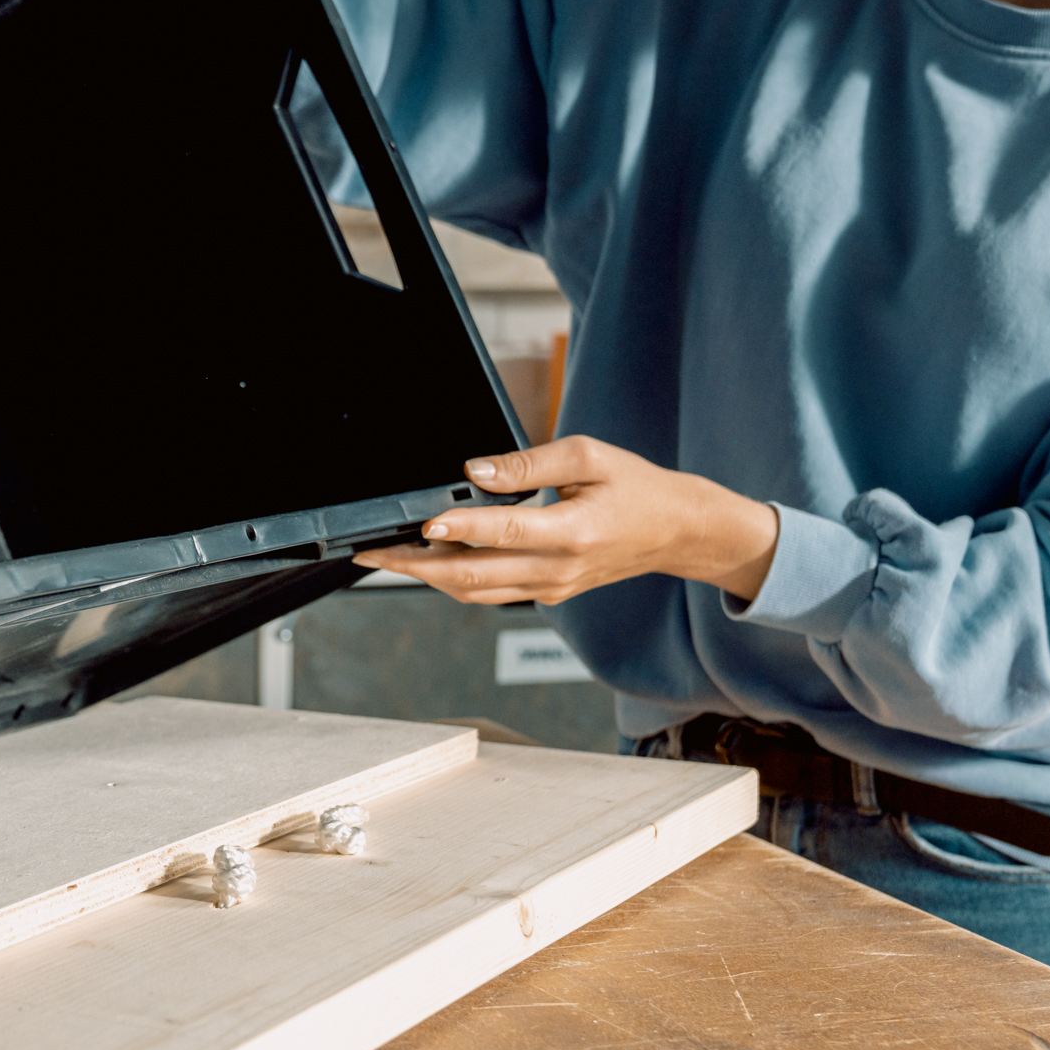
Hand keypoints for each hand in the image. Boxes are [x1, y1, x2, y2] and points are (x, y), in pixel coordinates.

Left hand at [353, 436, 781, 603]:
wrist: (677, 531)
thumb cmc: (636, 487)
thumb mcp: (589, 456)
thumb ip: (529, 463)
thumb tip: (475, 469)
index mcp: (573, 531)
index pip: (506, 532)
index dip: (461, 527)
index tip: (423, 522)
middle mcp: (559, 569)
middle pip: (475, 575)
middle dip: (416, 566)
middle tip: (372, 554)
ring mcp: (552, 587)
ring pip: (476, 592)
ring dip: (427, 578)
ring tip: (387, 560)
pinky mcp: (548, 593)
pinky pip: (492, 593)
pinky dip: (456, 581)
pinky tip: (429, 562)